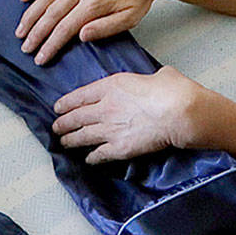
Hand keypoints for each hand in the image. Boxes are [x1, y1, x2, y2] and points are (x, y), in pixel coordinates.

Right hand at [15, 0, 155, 63]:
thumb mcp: (129, 19)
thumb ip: (105, 28)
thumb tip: (80, 37)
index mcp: (94, 3)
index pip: (65, 29)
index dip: (50, 45)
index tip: (40, 58)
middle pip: (51, 14)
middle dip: (36, 33)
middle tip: (25, 48)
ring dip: (30, 14)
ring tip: (21, 30)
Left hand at [53, 66, 209, 161]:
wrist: (178, 112)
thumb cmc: (173, 91)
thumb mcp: (160, 75)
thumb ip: (153, 78)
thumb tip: (162, 79)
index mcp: (112, 86)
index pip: (80, 95)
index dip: (66, 103)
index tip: (58, 108)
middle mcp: (105, 107)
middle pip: (76, 117)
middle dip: (63, 123)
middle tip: (56, 127)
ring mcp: (110, 129)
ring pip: (82, 136)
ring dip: (71, 140)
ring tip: (64, 143)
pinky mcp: (119, 148)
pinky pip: (99, 154)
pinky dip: (92, 158)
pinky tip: (88, 160)